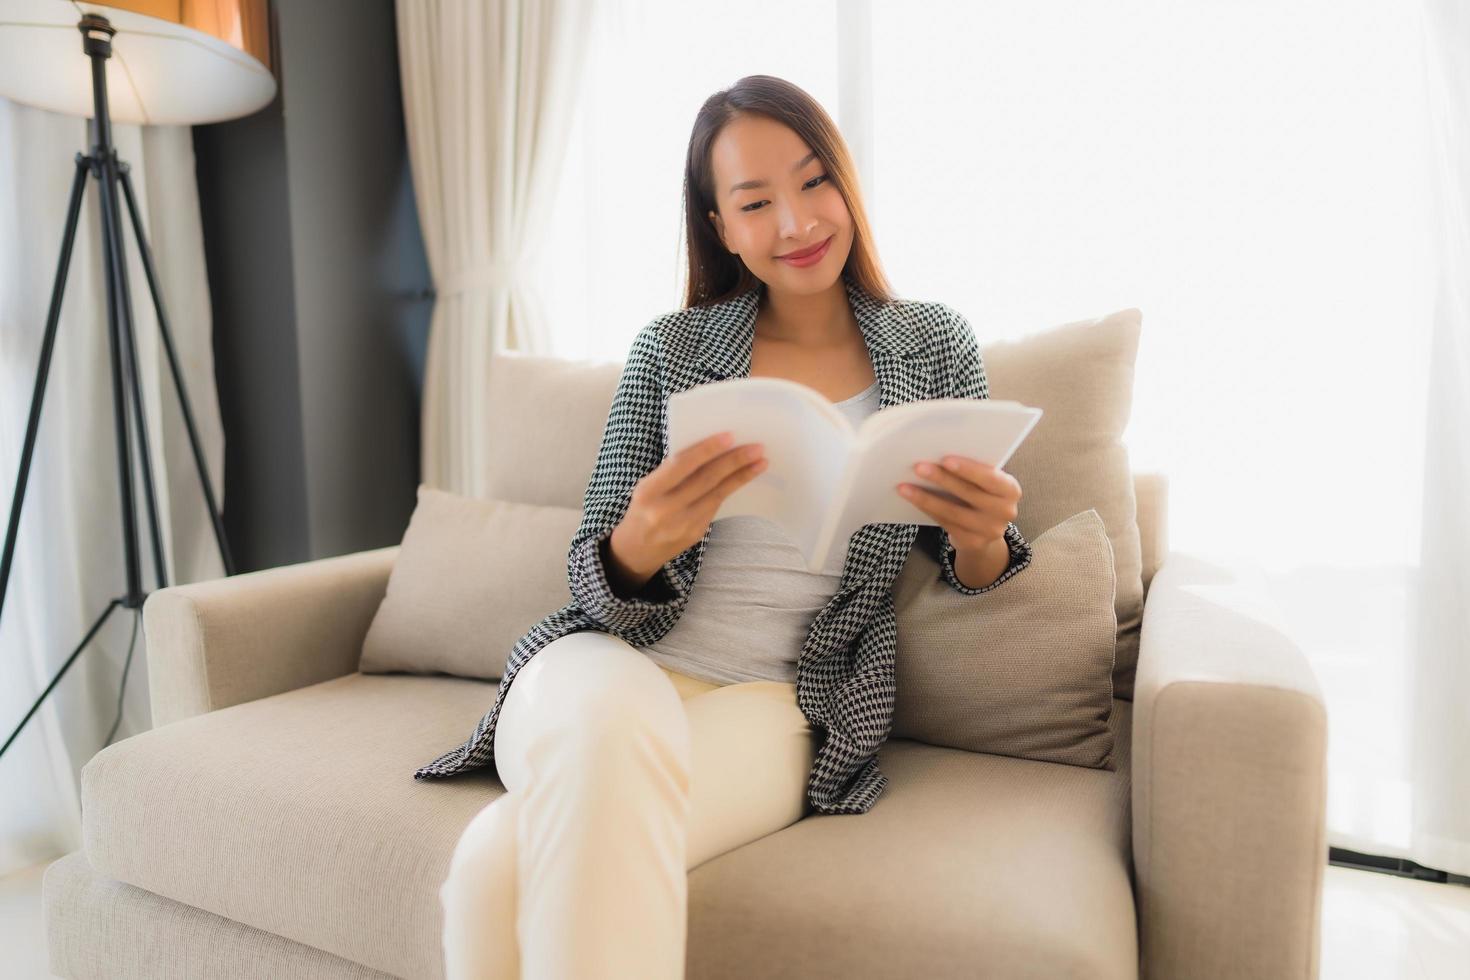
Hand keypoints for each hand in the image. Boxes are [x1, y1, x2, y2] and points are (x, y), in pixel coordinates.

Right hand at [612, 431, 766, 575]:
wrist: (635, 549)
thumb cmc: (644, 507)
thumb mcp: (648, 487)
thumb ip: (673, 471)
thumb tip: (710, 448)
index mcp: (648, 491)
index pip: (681, 465)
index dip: (707, 449)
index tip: (730, 436)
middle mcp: (665, 510)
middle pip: (705, 479)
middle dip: (733, 461)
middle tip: (756, 447)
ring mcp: (682, 524)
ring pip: (717, 494)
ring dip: (741, 476)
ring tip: (760, 461)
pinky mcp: (696, 533)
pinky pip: (716, 505)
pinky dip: (730, 488)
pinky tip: (744, 477)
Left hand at [896, 455, 1020, 551]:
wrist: (986, 531)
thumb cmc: (982, 495)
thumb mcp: (986, 483)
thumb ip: (974, 471)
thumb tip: (937, 452)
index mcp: (1010, 489)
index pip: (990, 477)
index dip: (968, 469)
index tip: (945, 459)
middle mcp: (1005, 511)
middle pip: (969, 493)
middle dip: (942, 479)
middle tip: (918, 467)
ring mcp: (990, 530)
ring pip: (953, 512)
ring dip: (926, 498)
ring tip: (905, 487)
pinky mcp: (973, 542)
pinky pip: (945, 523)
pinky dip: (927, 509)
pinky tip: (912, 499)